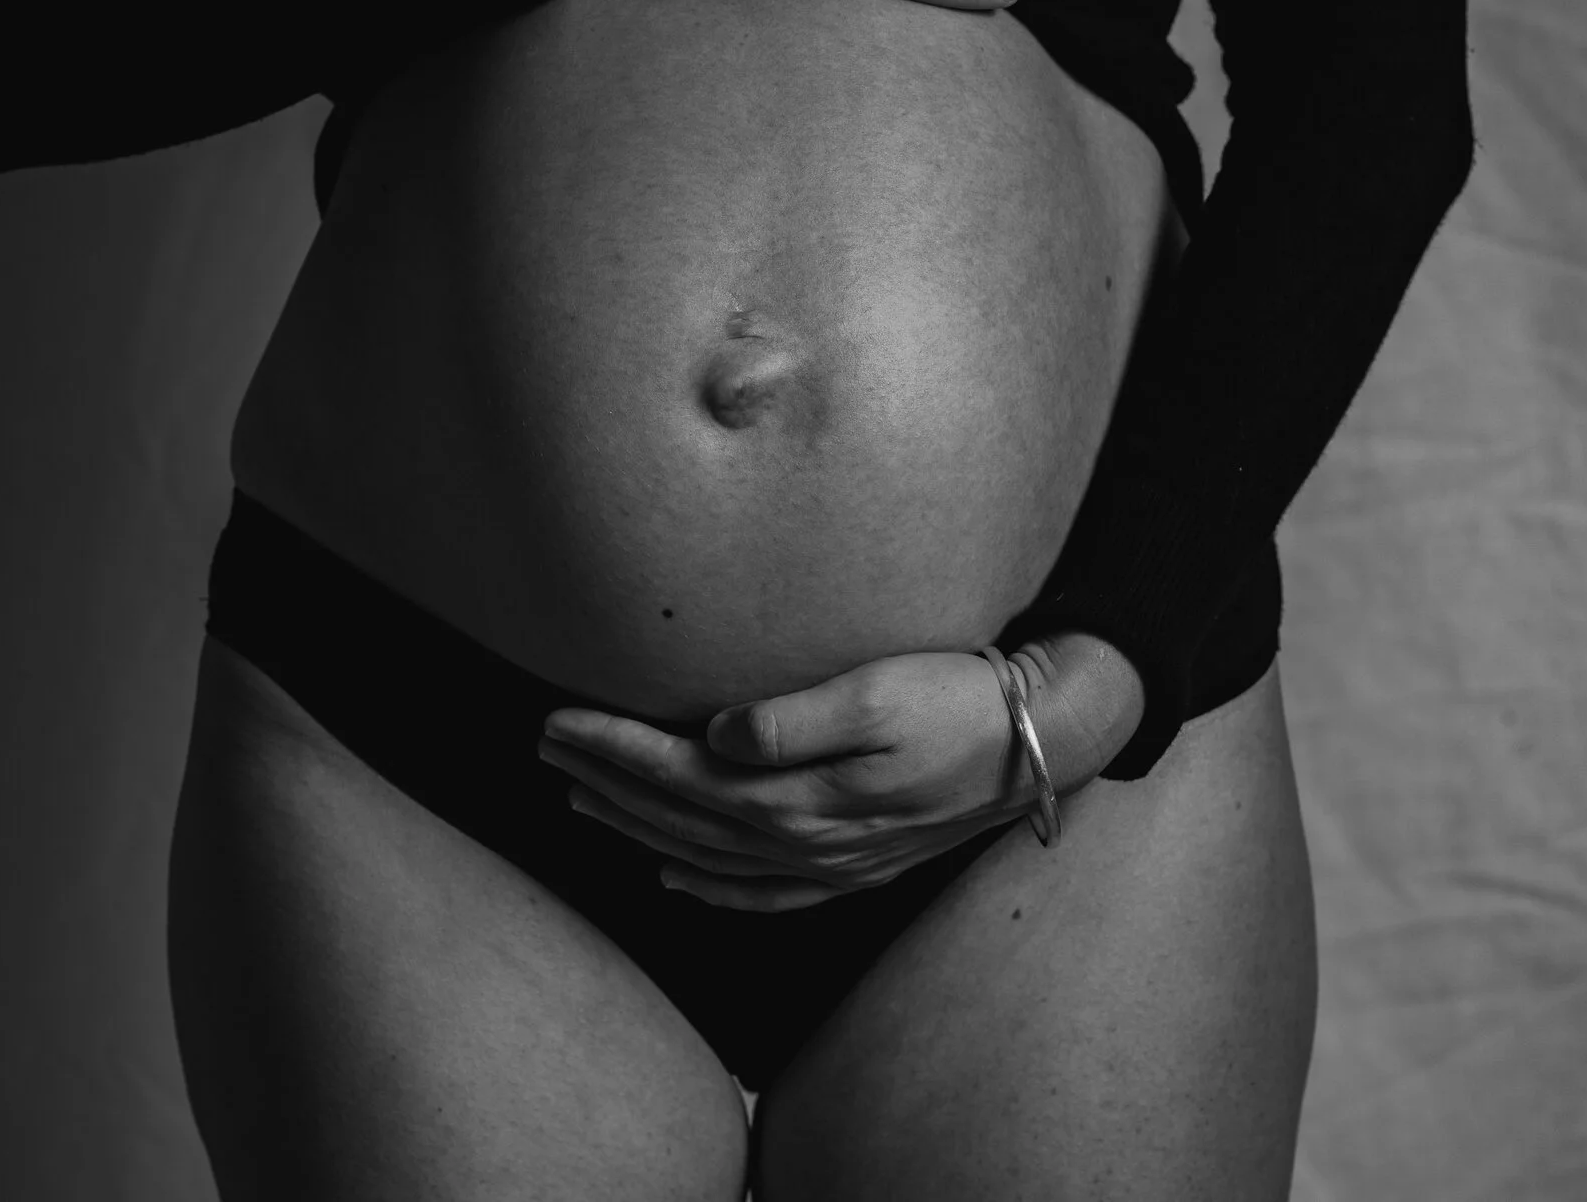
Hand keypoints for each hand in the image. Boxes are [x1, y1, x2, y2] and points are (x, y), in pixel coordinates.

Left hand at [536, 642, 1103, 912]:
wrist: (1041, 744)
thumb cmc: (960, 702)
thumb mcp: (878, 693)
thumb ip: (792, 720)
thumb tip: (715, 735)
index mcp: (798, 796)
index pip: (677, 775)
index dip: (611, 749)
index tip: (555, 721)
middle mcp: (803, 841)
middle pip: (678, 817)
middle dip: (605, 783)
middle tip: (545, 749)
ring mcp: (828, 863)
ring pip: (705, 854)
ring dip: (637, 828)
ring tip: (581, 799)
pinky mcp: (854, 867)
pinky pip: (760, 893)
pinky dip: (708, 888)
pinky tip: (673, 877)